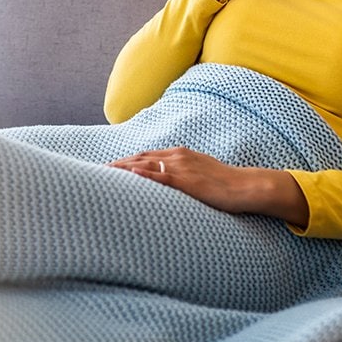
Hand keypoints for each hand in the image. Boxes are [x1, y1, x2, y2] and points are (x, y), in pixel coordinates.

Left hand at [107, 147, 309, 226]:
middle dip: (118, 164)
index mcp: (179, 154)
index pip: (146, 156)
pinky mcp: (188, 181)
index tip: (109, 167)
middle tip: (96, 171)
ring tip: (104, 173)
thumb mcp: (198, 175)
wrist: (244, 186)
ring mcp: (182, 167)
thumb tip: (166, 186)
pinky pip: (162, 176)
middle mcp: (177, 156)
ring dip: (123, 168)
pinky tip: (131, 174)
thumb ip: (181, 176)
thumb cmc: (224, 185)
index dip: (126, 161)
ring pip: (146, 164)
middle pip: (140, 157)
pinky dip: (145, 174)